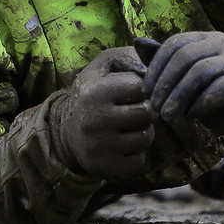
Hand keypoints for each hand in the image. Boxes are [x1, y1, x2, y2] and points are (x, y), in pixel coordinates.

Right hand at [54, 47, 154, 180]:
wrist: (66, 132)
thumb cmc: (94, 93)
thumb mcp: (103, 67)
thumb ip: (129, 56)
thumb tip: (158, 56)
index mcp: (96, 92)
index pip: (141, 87)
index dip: (143, 89)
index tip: (133, 92)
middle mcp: (96, 119)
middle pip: (147, 113)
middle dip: (146, 111)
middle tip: (134, 111)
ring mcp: (100, 146)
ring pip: (145, 138)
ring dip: (143, 132)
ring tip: (128, 128)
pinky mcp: (105, 167)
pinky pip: (139, 161)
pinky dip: (136, 154)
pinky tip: (123, 146)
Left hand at [141, 32, 223, 155]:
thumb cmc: (214, 98)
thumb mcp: (185, 81)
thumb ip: (165, 63)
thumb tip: (138, 41)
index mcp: (208, 38)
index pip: (175, 44)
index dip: (156, 67)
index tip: (145, 92)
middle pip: (186, 56)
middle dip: (165, 84)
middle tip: (155, 108)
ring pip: (201, 72)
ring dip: (179, 97)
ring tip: (169, 116)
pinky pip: (221, 89)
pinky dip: (201, 104)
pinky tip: (193, 117)